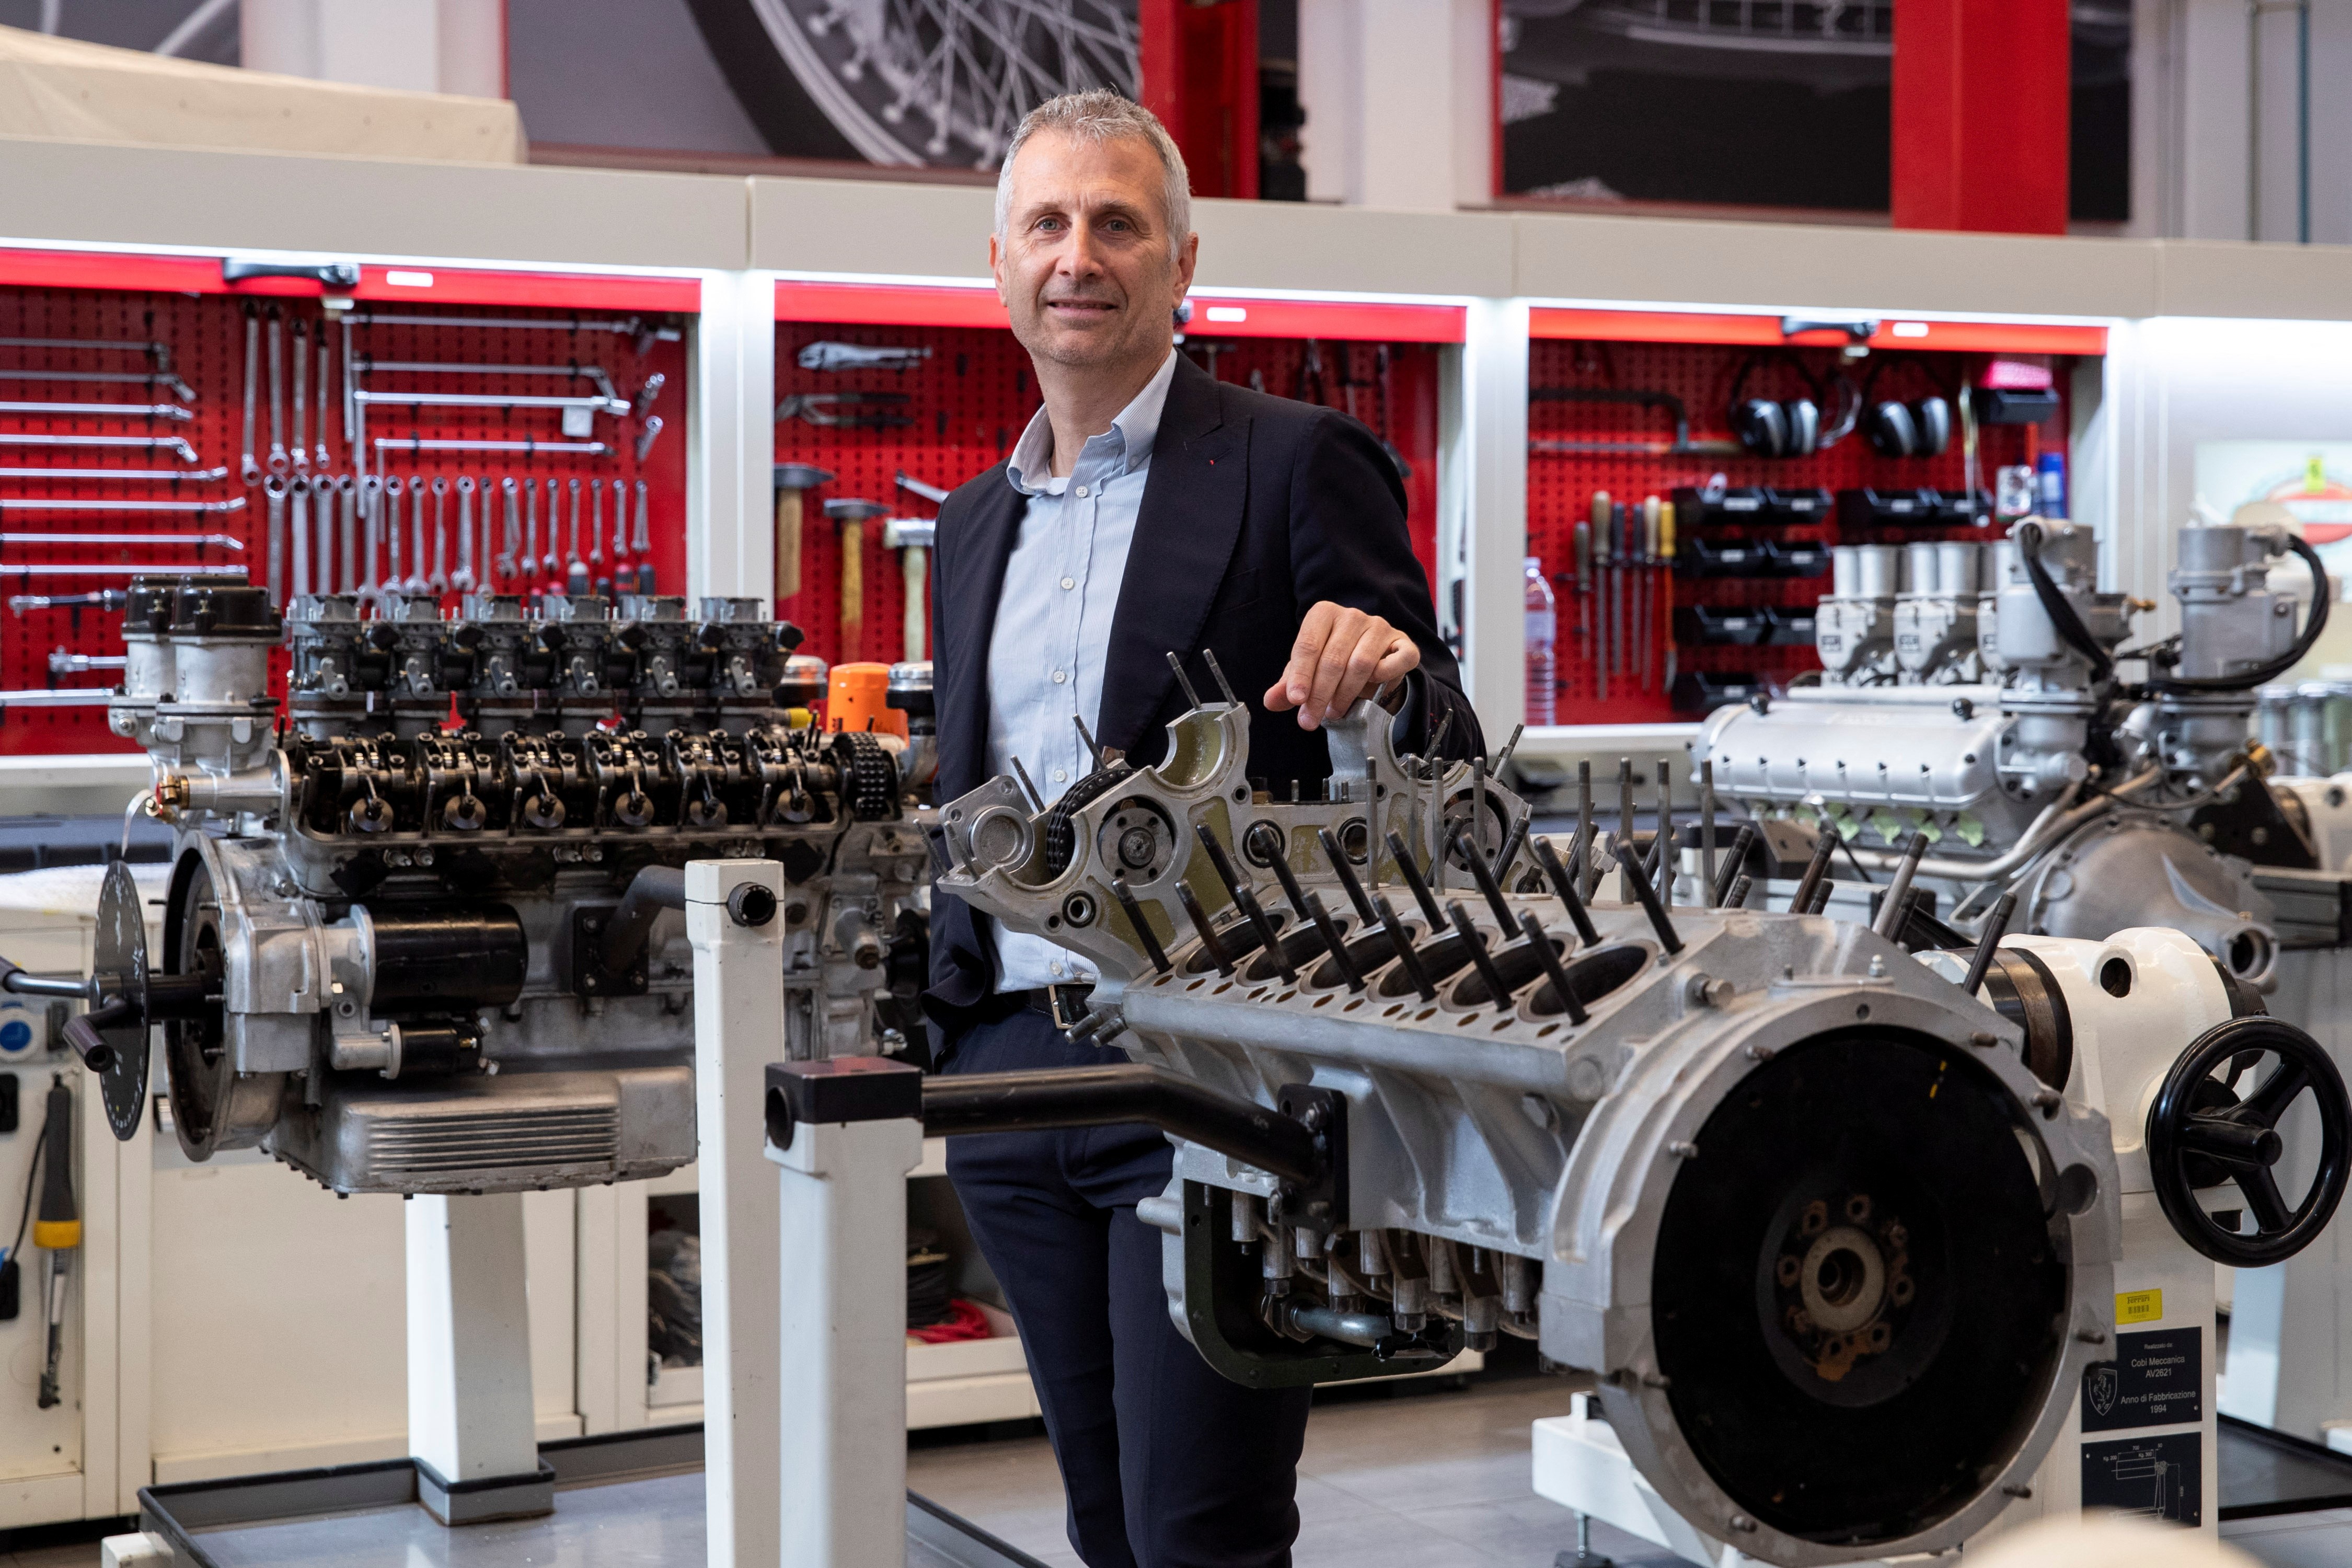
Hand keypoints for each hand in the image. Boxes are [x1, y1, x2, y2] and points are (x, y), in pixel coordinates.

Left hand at [1263, 601, 1420, 730]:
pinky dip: (1385, 676)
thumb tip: (1270, 702)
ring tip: (1333, 712)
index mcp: (1323, 614)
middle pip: (1333, 658)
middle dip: (1320, 694)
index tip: (1296, 700)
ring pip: (1362, 663)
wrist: (1372, 659)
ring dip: (1345, 693)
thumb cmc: (1333, 662)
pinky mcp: (1404, 643)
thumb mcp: (1306, 672)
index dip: (1300, 675)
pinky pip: (1398, 659)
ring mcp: (1380, 627)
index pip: (1308, 645)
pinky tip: (1372, 690)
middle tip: (1310, 720)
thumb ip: (1288, 686)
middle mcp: (1352, 616)